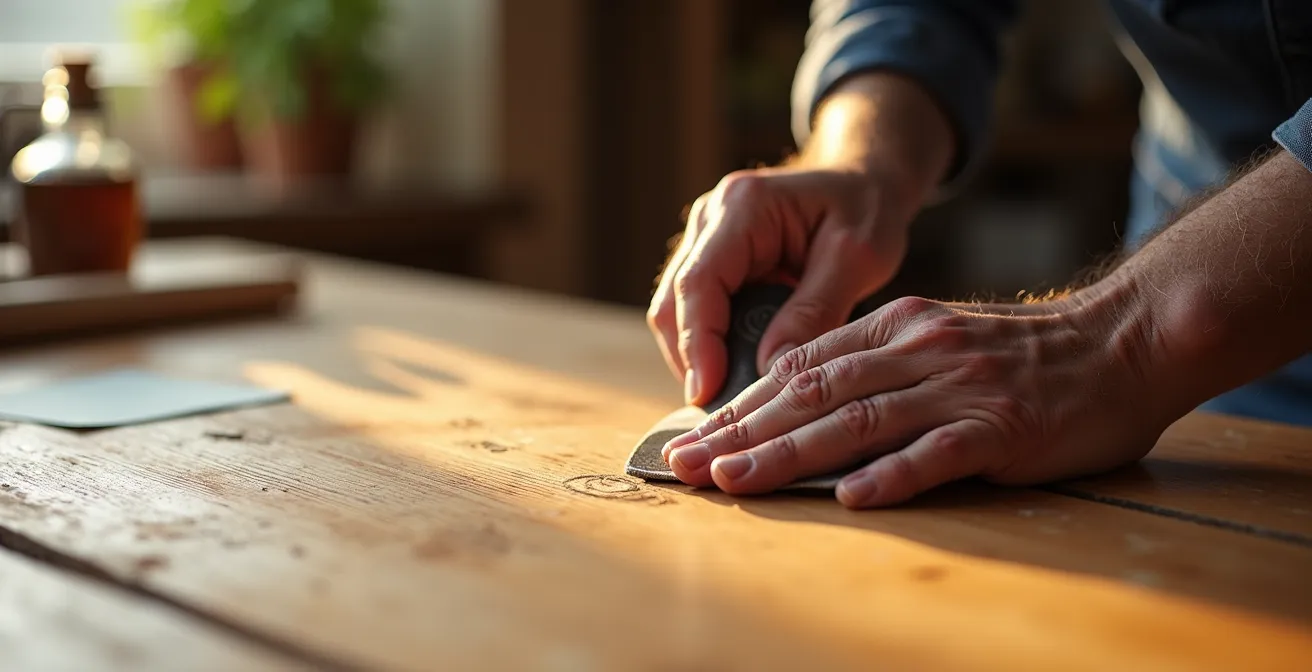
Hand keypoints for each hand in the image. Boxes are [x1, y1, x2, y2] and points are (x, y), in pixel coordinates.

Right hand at [647, 165, 920, 404]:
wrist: (863, 181)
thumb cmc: (866, 209)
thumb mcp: (858, 256)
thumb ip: (815, 310)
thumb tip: (771, 369)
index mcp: (744, 207)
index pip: (700, 282)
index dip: (699, 343)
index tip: (707, 392)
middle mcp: (710, 219)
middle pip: (675, 302)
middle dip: (692, 360)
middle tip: (719, 412)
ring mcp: (703, 239)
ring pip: (677, 312)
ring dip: (697, 358)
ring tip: (730, 402)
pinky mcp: (711, 261)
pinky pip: (695, 313)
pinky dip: (710, 347)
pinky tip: (736, 377)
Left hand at [661, 290, 1171, 507]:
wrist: (1122, 342)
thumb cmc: (1023, 355)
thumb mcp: (938, 340)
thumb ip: (876, 366)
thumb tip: (800, 409)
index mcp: (896, 326)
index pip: (800, 367)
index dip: (741, 405)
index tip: (693, 438)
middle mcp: (918, 349)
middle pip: (812, 393)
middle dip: (741, 432)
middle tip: (687, 466)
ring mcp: (959, 386)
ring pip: (858, 421)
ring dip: (789, 454)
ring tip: (736, 482)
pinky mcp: (1003, 425)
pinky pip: (939, 452)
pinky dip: (893, 474)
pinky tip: (851, 497)